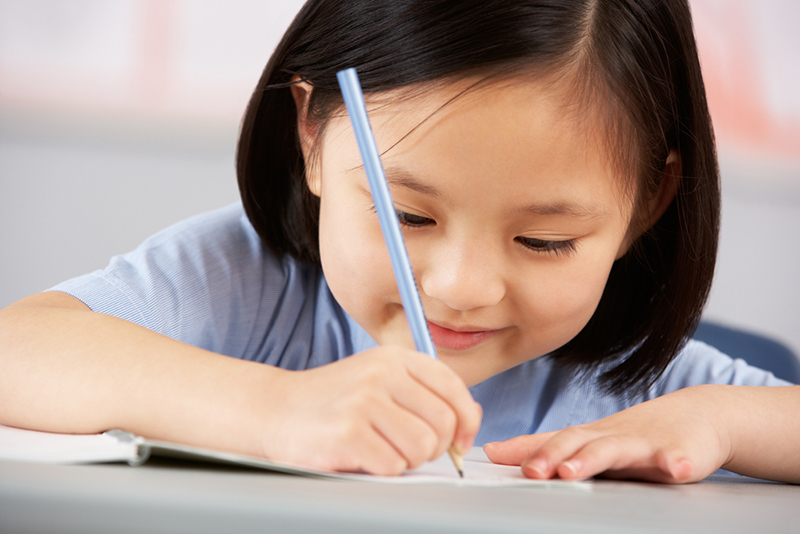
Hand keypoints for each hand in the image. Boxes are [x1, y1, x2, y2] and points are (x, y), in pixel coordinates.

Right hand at [257, 346, 481, 475]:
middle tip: (412, 450)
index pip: (452, 387)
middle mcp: (381, 374)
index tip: (459, 439)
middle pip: (442, 422)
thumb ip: (423, 393)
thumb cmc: (334, 401)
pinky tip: (363, 457)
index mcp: (394, 357)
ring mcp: (363, 402)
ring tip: (384, 451)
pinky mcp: (348, 433)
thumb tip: (469, 418)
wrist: (275, 409)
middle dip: (435, 447)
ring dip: (408, 459)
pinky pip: (393, 466)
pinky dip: (383, 470)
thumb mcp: (380, 381)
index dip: (465, 420)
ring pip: (422, 447)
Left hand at [484, 385, 730, 483]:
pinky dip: (675, 462)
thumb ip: (545, 448)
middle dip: (550, 455)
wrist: (699, 415)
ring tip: (570, 471)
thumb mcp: (590, 442)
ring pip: (616, 450)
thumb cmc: (636, 435)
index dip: (523, 448)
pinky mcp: (680, 452)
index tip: (491, 453)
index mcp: (589, 438)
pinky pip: (678, 458)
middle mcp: (611, 437)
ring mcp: (645, 443)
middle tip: (529, 470)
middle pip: (576, 442)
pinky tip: (675, 469)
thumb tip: (492, 451)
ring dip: (592, 459)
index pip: (551, 440)